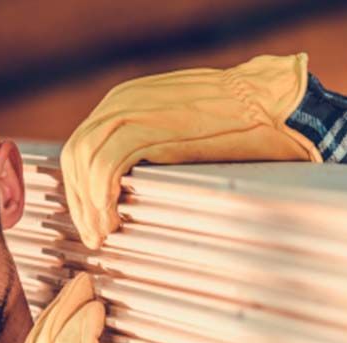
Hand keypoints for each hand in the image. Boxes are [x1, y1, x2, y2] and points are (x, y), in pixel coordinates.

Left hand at [60, 52, 321, 249]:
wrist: (271, 103)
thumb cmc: (238, 123)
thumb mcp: (181, 126)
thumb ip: (152, 145)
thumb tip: (132, 188)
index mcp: (126, 100)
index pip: (82, 147)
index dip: (79, 189)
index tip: (91, 222)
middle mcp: (123, 102)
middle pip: (76, 157)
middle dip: (79, 203)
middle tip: (94, 238)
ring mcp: (134, 112)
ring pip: (85, 163)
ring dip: (89, 207)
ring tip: (104, 236)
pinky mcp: (151, 128)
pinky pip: (106, 165)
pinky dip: (102, 197)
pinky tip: (112, 221)